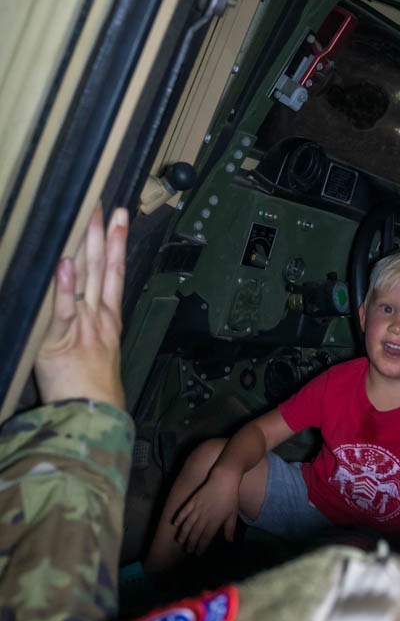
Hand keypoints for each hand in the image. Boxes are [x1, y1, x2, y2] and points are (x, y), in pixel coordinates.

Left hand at [34, 204, 127, 408]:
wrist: (94, 416)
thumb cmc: (92, 388)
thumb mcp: (100, 351)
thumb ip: (92, 324)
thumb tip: (82, 301)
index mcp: (108, 318)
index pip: (114, 272)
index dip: (116, 243)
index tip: (117, 217)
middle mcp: (98, 317)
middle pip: (103, 268)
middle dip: (103, 234)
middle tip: (104, 204)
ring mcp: (82, 326)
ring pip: (87, 280)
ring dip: (87, 247)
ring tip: (88, 219)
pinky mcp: (61, 340)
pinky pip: (63, 310)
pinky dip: (64, 287)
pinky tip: (63, 264)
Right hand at [173, 471, 239, 554]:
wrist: (224, 479)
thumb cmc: (231, 497)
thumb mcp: (233, 514)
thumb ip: (230, 528)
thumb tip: (230, 541)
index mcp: (215, 521)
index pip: (206, 538)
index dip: (201, 546)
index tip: (198, 553)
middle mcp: (204, 517)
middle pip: (195, 533)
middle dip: (191, 543)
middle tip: (188, 550)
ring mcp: (197, 508)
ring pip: (188, 524)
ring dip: (183, 534)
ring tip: (180, 541)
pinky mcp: (193, 500)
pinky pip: (184, 511)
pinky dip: (179, 518)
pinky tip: (175, 524)